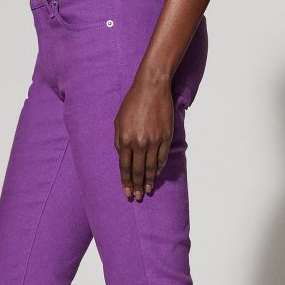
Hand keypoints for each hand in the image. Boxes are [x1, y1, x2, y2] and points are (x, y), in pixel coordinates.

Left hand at [114, 72, 173, 201]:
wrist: (152, 88)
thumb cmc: (133, 103)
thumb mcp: (119, 122)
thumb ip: (119, 141)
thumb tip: (123, 158)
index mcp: (125, 139)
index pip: (125, 166)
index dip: (125, 181)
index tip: (126, 191)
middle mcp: (140, 143)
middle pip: (138, 170)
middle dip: (137, 185)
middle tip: (137, 197)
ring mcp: (154, 141)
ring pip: (151, 167)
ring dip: (149, 181)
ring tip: (147, 190)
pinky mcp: (166, 137)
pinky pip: (162, 157)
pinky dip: (158, 168)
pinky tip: (155, 174)